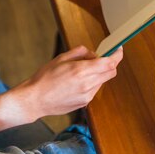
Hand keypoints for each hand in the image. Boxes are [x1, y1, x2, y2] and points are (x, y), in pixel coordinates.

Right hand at [8, 45, 122, 121]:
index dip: (117, 55)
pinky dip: (91, 83)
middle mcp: (87, 84)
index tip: (118, 49)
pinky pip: (94, 90)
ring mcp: (87, 96)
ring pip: (102, 81)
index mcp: (81, 71)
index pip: (109, 63)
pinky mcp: (85, 103)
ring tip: (81, 71)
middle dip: (109, 64)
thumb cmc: (45, 78)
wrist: (36, 99)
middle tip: (100, 58)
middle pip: (110, 73)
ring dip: (99, 74)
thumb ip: (80, 52)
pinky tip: (77, 82)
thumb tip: (93, 54)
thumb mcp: (61, 58)